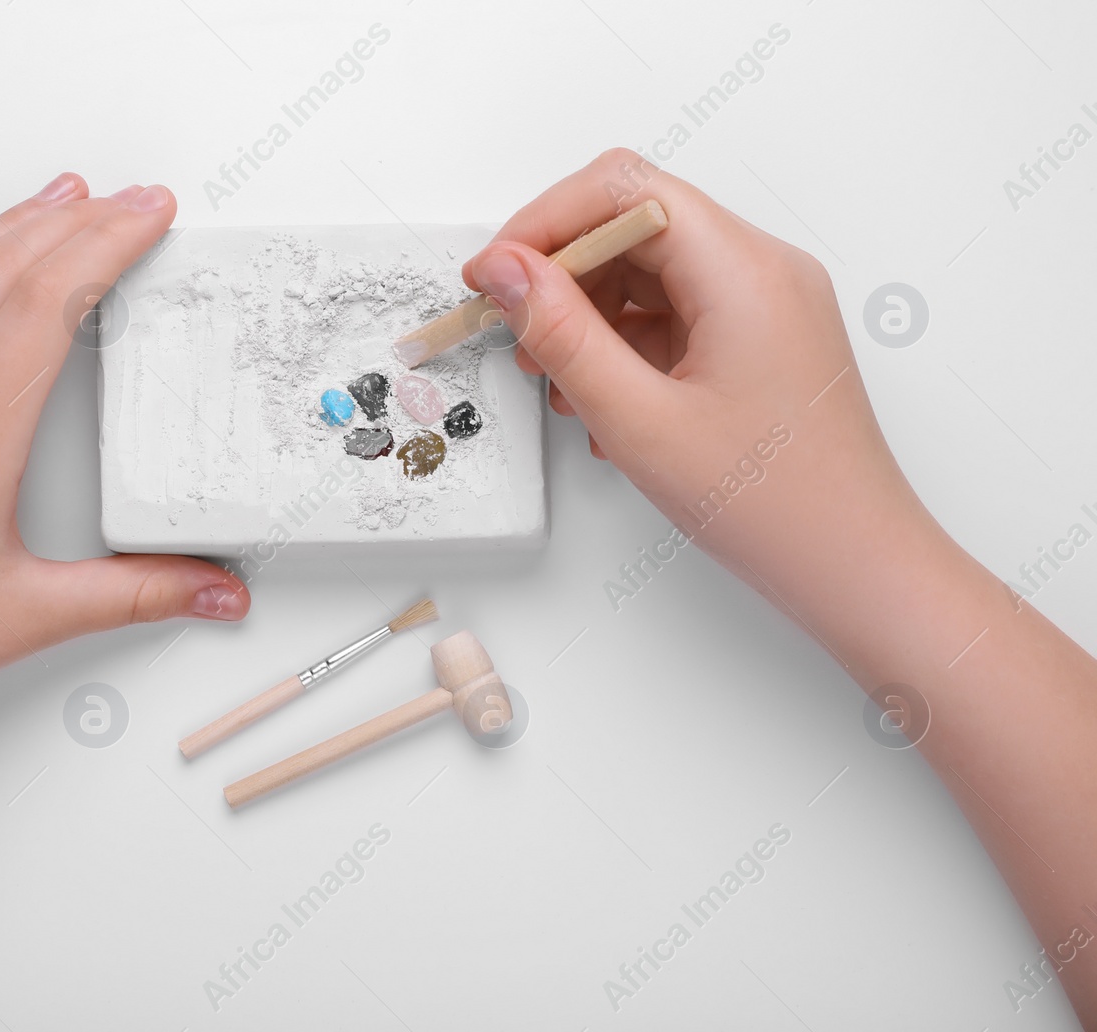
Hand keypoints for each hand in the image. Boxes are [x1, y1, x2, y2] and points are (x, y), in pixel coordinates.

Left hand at [0, 174, 248, 766]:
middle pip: (2, 266)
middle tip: (126, 195)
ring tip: (55, 198)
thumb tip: (215, 587)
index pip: (50, 297)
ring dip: (9, 228)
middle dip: (73, 218)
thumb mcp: (33, 614)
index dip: (108, 241)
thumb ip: (140, 593)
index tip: (150, 209)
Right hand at [463, 150, 946, 602]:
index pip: (624, 190)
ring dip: (588, 315)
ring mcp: (764, 305)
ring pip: (649, 271)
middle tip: (514, 334)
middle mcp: (761, 270)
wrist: (856, 566)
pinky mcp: (758, 340)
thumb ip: (562, 335)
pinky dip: (623, 344)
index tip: (493, 277)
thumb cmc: (775, 505)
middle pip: (634, 225)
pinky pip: (673, 313)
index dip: (544, 223)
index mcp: (744, 271)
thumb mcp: (639, 422)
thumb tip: (505, 270)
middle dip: (561, 273)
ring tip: (558, 381)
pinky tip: (601, 402)